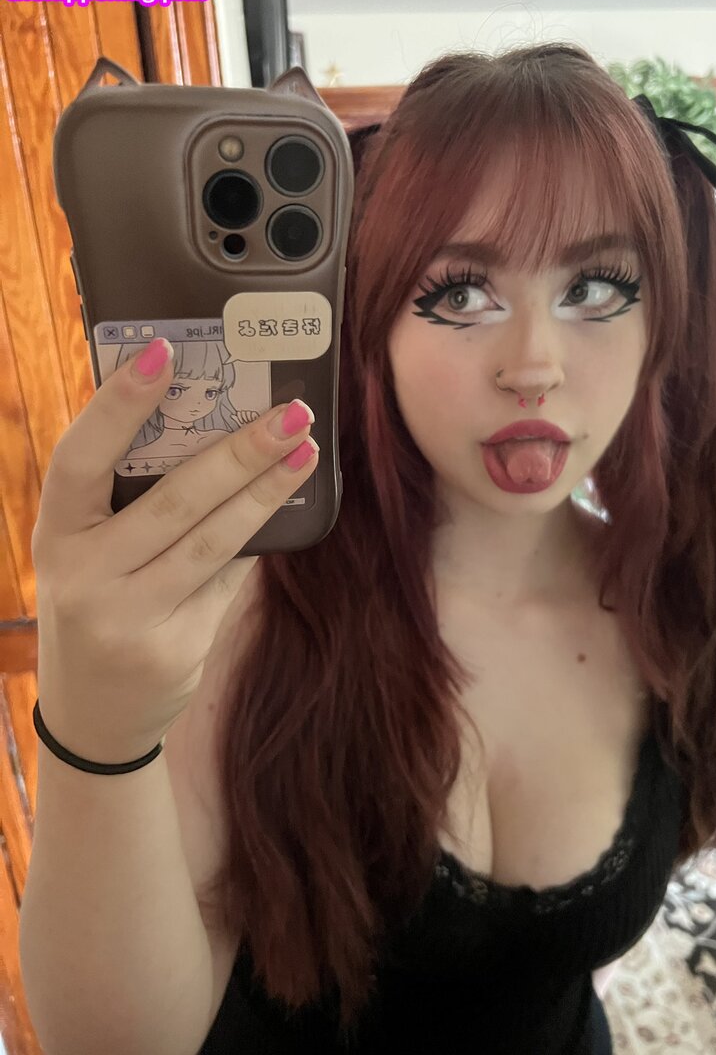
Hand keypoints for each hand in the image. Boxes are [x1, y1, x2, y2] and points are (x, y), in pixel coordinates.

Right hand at [32, 339, 317, 763]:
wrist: (93, 716)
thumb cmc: (95, 607)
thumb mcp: (86, 554)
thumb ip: (126, 504)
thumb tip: (212, 430)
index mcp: (56, 536)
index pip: (80, 459)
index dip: (118, 406)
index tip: (163, 353)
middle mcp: (86, 577)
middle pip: (174, 500)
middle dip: (239, 451)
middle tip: (290, 411)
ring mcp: (131, 618)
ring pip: (214, 540)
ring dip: (267, 492)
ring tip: (306, 451)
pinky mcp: (177, 648)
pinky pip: (228, 579)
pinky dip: (257, 540)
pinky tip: (287, 507)